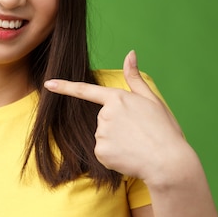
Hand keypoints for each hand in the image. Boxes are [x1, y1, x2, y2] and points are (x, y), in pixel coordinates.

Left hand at [43, 50, 189, 182]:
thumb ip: (135, 78)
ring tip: (136, 145)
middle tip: (139, 133)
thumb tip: (130, 53)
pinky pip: (103, 152)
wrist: (169, 163)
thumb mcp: (152, 100)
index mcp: (118, 98)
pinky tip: (129, 156)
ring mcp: (101, 133)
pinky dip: (114, 156)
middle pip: (102, 119)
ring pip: (102, 137)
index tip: (48, 84)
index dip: (64, 87)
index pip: (86, 90)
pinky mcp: (101, 152)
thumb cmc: (164, 130)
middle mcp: (106, 114)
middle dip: (117, 126)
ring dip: (116, 142)